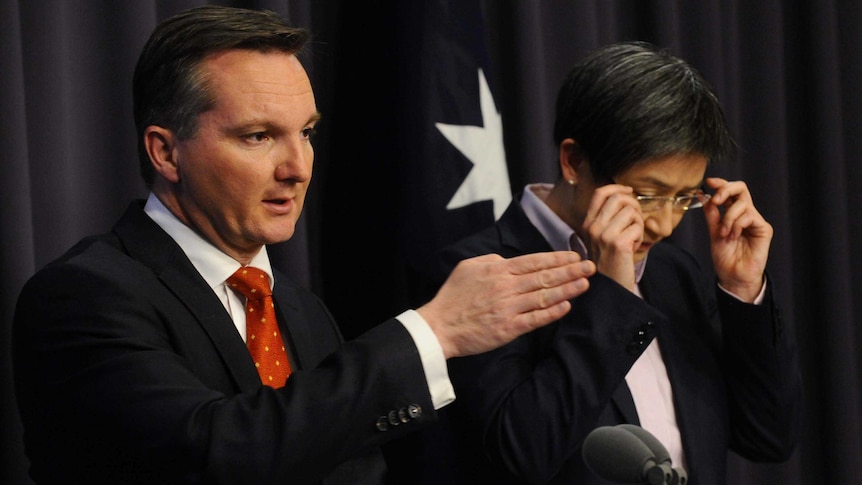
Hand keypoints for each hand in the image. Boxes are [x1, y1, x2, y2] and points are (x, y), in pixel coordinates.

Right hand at [418, 251, 595, 358]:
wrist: (440, 326)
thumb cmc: (453, 296)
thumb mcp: (468, 267)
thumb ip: (491, 261)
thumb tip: (508, 260)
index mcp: (497, 269)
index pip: (534, 261)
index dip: (557, 259)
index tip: (575, 257)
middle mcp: (506, 286)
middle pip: (544, 277)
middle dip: (570, 271)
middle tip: (590, 267)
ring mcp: (509, 308)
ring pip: (544, 296)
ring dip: (567, 289)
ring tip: (585, 284)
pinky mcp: (508, 328)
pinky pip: (536, 319)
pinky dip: (553, 312)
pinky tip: (567, 305)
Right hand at [581, 184, 643, 290]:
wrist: (610, 288)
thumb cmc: (611, 263)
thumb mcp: (602, 238)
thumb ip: (608, 219)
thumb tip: (626, 196)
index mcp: (587, 224)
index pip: (600, 193)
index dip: (618, 187)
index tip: (629, 191)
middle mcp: (593, 227)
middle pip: (618, 197)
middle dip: (634, 205)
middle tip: (635, 221)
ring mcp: (604, 235)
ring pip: (631, 211)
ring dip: (638, 223)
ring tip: (632, 238)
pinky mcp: (618, 243)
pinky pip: (638, 227)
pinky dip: (640, 236)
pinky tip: (633, 248)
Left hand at [703, 177, 771, 300]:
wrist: (733, 276)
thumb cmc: (725, 257)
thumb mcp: (713, 231)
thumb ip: (710, 212)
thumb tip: (701, 193)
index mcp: (733, 213)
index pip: (731, 191)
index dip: (721, 183)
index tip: (709, 182)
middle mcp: (746, 214)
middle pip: (741, 188)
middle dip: (726, 190)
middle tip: (716, 200)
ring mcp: (755, 220)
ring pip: (742, 203)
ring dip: (728, 217)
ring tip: (724, 233)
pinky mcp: (764, 228)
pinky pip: (749, 216)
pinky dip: (736, 224)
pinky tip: (733, 236)